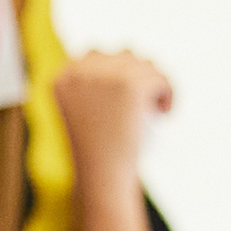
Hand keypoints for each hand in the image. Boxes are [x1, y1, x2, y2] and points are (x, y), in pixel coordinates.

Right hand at [52, 46, 170, 165]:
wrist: (102, 176)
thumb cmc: (96, 156)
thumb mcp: (85, 118)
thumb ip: (93, 90)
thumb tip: (118, 55)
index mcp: (62, 79)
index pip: (93, 55)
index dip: (116, 73)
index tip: (126, 98)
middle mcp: (80, 71)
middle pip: (122, 55)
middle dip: (138, 75)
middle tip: (144, 105)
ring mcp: (105, 75)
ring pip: (144, 64)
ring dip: (154, 82)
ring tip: (155, 107)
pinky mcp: (130, 84)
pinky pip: (160, 77)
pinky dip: (168, 92)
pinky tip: (165, 110)